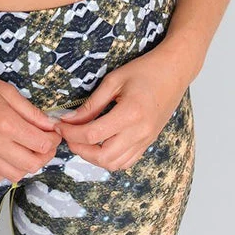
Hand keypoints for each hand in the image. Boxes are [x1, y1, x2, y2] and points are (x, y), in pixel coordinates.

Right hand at [0, 60, 62, 185]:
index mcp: (5, 122)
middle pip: (32, 164)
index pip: (42, 144)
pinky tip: (5, 155)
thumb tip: (51, 125)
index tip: (54, 132)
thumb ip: (31, 111)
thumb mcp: (6, 90)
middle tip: (45, 142)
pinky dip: (4, 171)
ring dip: (26, 164)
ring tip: (26, 148)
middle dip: (45, 154)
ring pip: (14, 175)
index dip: (54, 139)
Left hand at [57, 45, 189, 171]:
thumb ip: (91, 103)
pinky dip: (109, 159)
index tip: (60, 124)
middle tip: (68, 134)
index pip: (93, 134)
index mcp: (129, 114)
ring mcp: (146, 140)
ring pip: (114, 164)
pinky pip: (126, 162)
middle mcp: (139, 132)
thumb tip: (70, 119)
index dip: (71, 132)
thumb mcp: (113, 80)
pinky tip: (100, 144)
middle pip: (102, 156)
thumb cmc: (144, 70)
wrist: (174, 71)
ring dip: (93, 157)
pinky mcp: (148, 142)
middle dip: (79, 148)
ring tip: (81, 140)